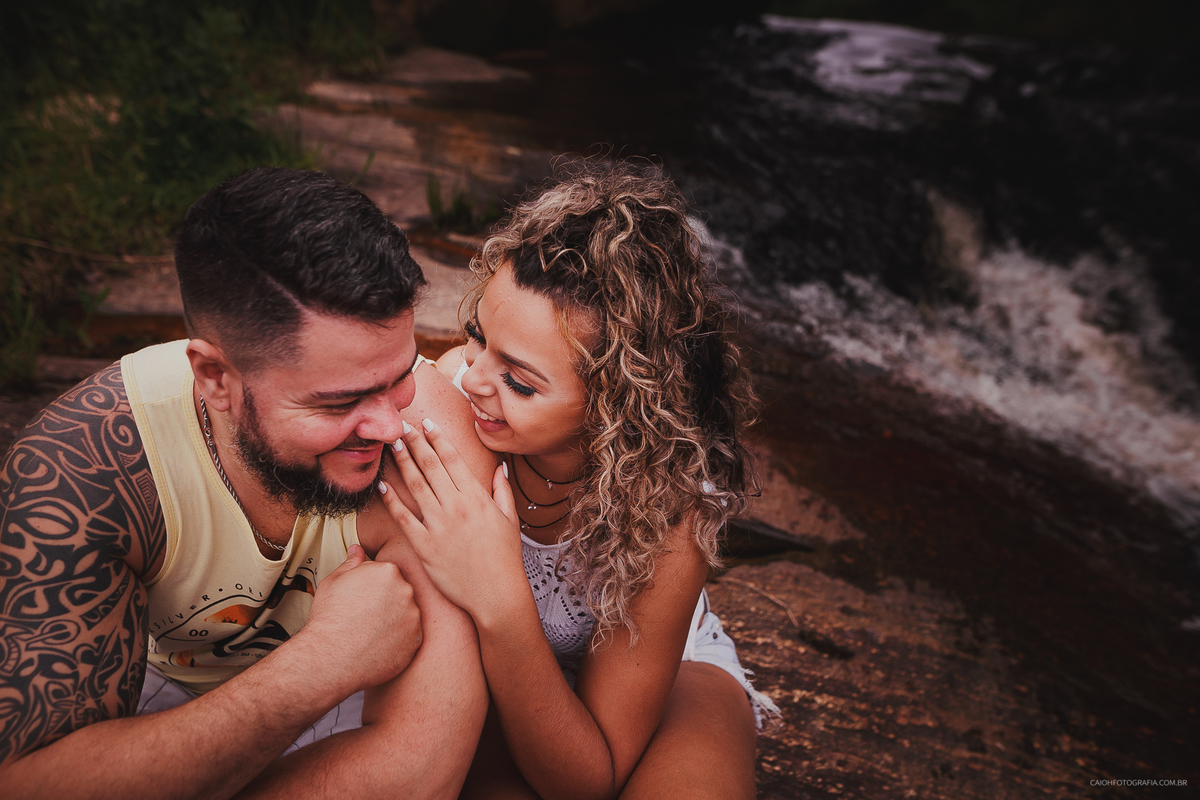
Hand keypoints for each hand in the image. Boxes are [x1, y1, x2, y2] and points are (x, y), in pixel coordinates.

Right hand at [299, 544, 422, 695]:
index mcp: (388, 571)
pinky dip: (398, 641)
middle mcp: (406, 591)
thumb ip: (351, 563)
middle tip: (365, 616)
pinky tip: (379, 645)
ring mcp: (414, 617)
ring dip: (394, 621)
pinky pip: (410, 637)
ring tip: (370, 632)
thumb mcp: (334, 581)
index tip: (362, 599)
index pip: (388, 573)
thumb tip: (357, 550)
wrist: (331, 657)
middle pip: (400, 592)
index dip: (373, 587)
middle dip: (386, 602)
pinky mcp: (415, 641)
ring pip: (407, 614)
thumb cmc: (329, 618)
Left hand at [377, 419, 524, 621]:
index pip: (453, 459)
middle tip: (402, 426)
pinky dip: (391, 500)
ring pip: (415, 486)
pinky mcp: (425, 546)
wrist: (496, 594)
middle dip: (415, 443)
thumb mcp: (510, 519)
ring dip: (402, 463)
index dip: (438, 438)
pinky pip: (403, 518)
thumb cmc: (504, 558)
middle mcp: (456, 507)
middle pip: (431, 466)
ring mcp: (438, 526)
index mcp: (477, 498)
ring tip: (392, 446)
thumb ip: (502, 490)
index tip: (427, 424)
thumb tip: (499, 468)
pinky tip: (382, 485)